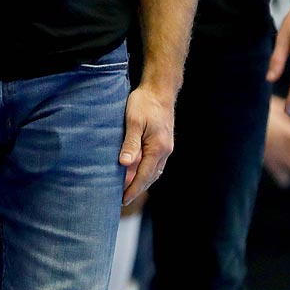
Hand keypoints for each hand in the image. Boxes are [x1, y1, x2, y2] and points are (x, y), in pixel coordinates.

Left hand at [120, 82, 174, 206]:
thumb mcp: (134, 121)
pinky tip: (136, 173)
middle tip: (122, 200)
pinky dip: (146, 171)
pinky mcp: (164, 142)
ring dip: (142, 181)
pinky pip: (155, 163)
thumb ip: (130, 143)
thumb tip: (124, 164)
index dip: (133, 189)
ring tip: (127, 190)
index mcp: (157, 148)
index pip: (144, 175)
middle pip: (150, 177)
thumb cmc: (144, 102)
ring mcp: (166, 147)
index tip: (123, 200)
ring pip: (154, 171)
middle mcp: (165, 151)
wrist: (160, 89)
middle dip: (137, 189)